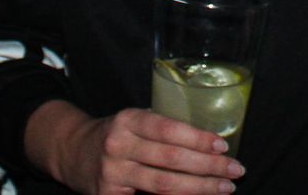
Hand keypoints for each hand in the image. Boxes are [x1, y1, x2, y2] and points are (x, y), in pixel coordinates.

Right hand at [30, 102, 241, 194]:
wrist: (72, 152)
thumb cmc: (116, 135)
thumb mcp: (134, 121)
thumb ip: (162, 128)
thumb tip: (209, 143)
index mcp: (128, 120)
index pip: (167, 129)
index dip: (197, 139)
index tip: (223, 146)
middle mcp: (118, 145)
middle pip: (170, 160)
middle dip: (208, 167)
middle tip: (235, 171)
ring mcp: (112, 174)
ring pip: (163, 186)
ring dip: (199, 188)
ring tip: (224, 188)